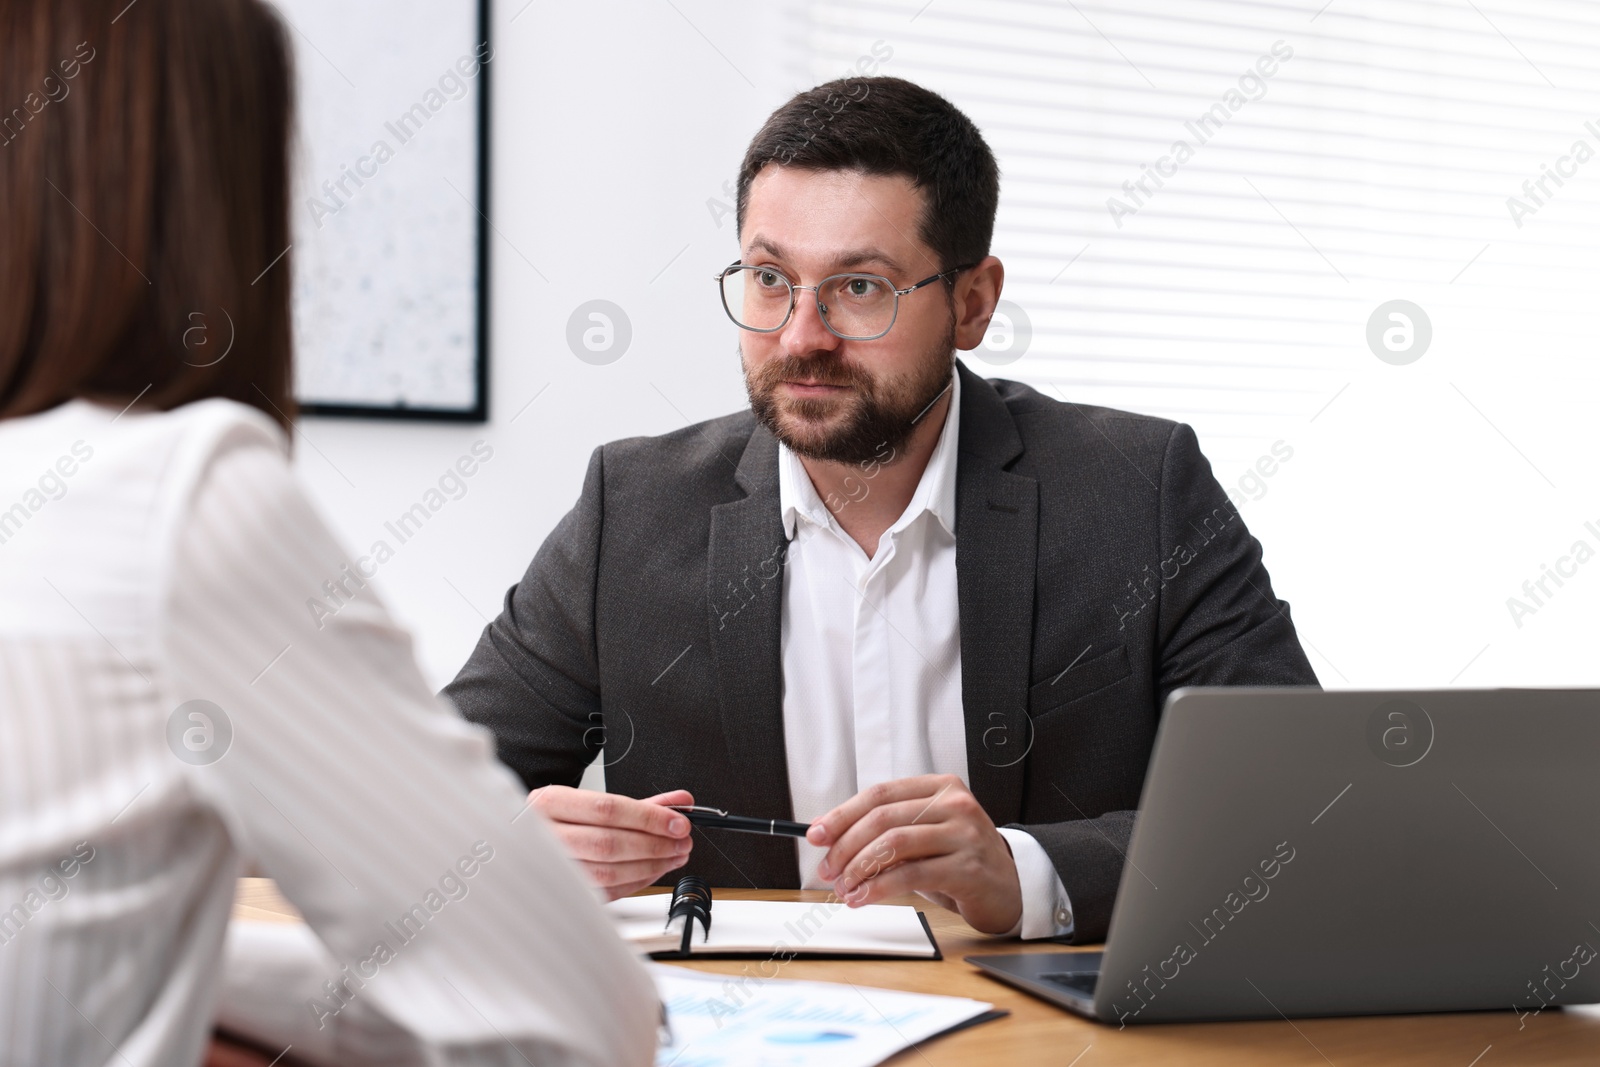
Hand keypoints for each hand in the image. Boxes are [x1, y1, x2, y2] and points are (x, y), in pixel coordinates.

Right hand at [528, 786, 694, 899]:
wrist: (520, 843)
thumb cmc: (560, 820)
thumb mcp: (592, 801)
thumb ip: (640, 804)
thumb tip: (681, 803)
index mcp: (550, 803)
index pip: (607, 809)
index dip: (648, 818)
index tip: (678, 822)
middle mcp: (545, 834)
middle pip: (609, 842)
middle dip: (654, 844)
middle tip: (682, 841)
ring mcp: (550, 868)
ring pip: (607, 872)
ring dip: (650, 865)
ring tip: (673, 856)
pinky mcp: (561, 892)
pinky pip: (605, 892)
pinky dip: (636, 882)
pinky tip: (653, 871)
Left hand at [807, 774, 1021, 934]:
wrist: (1009, 888)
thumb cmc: (957, 860)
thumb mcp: (922, 836)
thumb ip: (884, 830)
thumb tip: (827, 834)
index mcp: (940, 786)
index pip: (880, 794)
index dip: (842, 814)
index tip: (815, 834)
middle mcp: (955, 804)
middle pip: (883, 818)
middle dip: (845, 846)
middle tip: (826, 870)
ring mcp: (965, 834)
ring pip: (894, 844)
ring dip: (859, 868)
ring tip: (844, 888)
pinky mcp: (968, 868)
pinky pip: (912, 874)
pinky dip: (879, 887)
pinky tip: (863, 897)